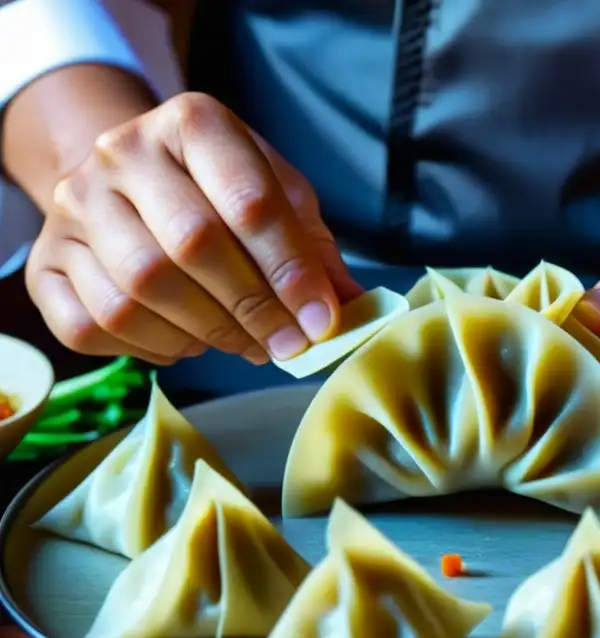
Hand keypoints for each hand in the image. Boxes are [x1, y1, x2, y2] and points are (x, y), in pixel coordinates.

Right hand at [25, 92, 361, 365]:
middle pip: (191, 246)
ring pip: (138, 291)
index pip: (248, 202)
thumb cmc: (220, 191)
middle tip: (287, 345)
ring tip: (243, 343)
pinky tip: (185, 342)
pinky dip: (150, 348)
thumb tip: (349, 306)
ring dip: (205, 334)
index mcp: (192, 123)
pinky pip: (93, 325)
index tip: (320, 321)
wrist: (132, 179)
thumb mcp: (278, 197)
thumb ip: (314, 247)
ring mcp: (74, 205)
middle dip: (252, 309)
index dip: (290, 271)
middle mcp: (121, 152)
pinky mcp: (45, 260)